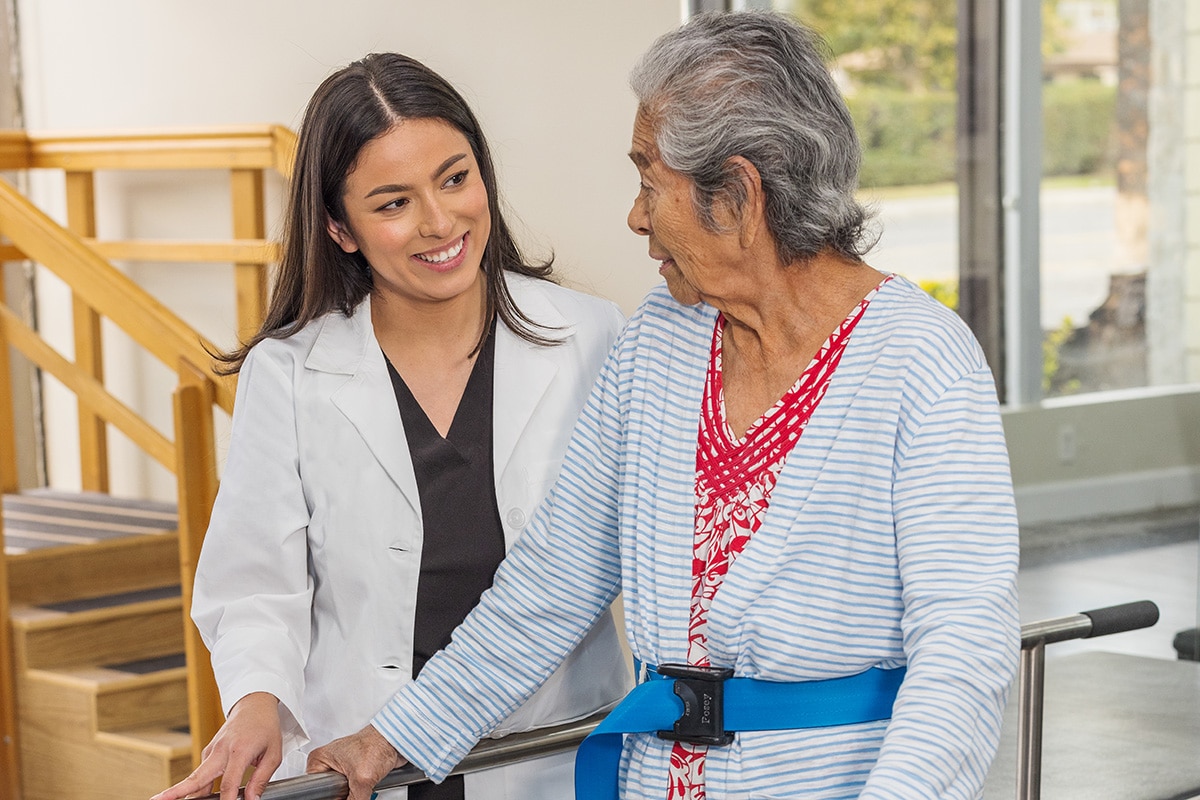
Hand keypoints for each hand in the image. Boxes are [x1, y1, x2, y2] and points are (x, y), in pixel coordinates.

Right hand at [150, 692, 282, 799]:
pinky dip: (195, 788)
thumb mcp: (273, 753)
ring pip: (195, 778)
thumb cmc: (265, 727)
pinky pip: (201, 774)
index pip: (229, 783)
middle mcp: (220, 751)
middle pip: (196, 778)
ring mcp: (211, 751)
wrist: (254, 704)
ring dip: (182, 793)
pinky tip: (194, 798)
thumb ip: (261, 779)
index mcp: (239, 751)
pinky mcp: (208, 753)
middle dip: (176, 793)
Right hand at [306, 725, 405, 799]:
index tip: (340, 795)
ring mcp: (340, 767)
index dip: (328, 796)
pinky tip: (365, 789)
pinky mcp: (353, 772)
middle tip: (352, 789)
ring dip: (351, 795)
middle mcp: (328, 763)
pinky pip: (350, 790)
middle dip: (341, 795)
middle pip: (327, 792)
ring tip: (361, 786)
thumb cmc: (377, 745)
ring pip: (340, 793)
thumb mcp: (362, 780)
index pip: (314, 787)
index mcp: (319, 759)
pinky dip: (357, 793)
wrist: (395, 741)